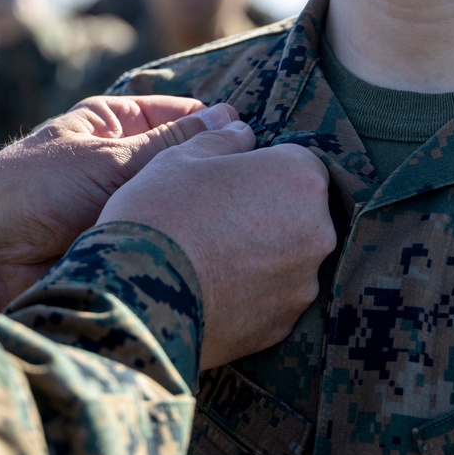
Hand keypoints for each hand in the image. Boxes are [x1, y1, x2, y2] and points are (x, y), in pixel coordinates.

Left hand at [0, 96, 240, 315]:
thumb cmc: (31, 191)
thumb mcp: (108, 159)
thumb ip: (173, 145)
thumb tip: (234, 119)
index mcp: (115, 123)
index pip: (181, 114)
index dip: (217, 125)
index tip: (258, 140)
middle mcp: (124, 162)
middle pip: (184, 161)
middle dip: (215, 172)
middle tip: (263, 184)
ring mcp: (127, 205)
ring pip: (178, 203)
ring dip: (202, 211)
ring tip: (250, 217)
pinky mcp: (127, 246)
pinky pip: (166, 240)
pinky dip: (187, 244)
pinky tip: (223, 247)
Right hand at [98, 124, 335, 368]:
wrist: (135, 298)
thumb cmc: (160, 212)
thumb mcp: (182, 158)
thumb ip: (221, 138)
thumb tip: (240, 128)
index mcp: (300, 178)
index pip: (296, 163)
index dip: (261, 169)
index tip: (227, 182)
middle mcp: (318, 232)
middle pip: (299, 213)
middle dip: (267, 212)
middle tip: (215, 220)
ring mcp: (303, 284)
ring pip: (288, 259)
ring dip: (260, 255)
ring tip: (209, 259)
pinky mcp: (284, 326)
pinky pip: (272, 299)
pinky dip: (250, 294)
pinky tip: (211, 290)